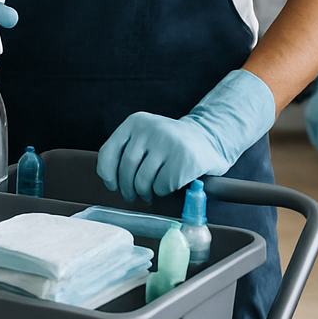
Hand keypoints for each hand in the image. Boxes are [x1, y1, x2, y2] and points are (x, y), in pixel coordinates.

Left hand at [98, 70, 275, 201]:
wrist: (209, 139)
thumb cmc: (170, 145)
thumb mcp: (145, 137)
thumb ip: (127, 151)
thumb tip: (110, 181)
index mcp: (135, 122)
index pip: (108, 152)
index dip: (108, 174)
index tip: (113, 185)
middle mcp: (150, 128)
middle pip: (126, 170)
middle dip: (127, 189)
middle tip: (133, 195)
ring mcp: (167, 143)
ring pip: (142, 181)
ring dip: (145, 193)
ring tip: (151, 193)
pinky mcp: (183, 159)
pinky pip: (162, 186)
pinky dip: (163, 192)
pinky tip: (169, 185)